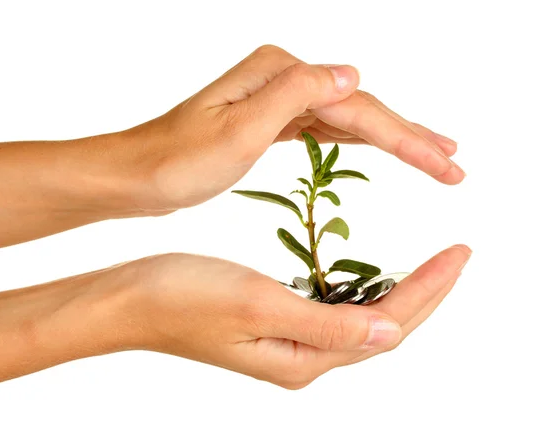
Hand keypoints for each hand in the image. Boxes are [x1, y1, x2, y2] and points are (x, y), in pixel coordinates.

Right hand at [117, 244, 470, 388]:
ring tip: (426, 264)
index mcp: (302, 359)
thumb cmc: (183, 297)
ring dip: (395, 291)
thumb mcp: (260, 305)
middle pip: (382, 327)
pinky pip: (332, 310)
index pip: (386, 325)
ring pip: (360, 319)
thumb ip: (328, 322)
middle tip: (456, 254)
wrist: (130, 299)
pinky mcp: (272, 324)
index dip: (429, 290)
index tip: (461, 253)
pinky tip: (363, 271)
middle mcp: (301, 358)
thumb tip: (392, 330)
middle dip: (425, 292)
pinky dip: (357, 289)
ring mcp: (287, 344)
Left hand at [120, 44, 463, 213]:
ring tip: (430, 154)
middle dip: (408, 137)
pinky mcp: (266, 122)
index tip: (445, 164)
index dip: (406, 138)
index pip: (358, 107)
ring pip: (345, 118)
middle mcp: (280, 79)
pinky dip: (353, 139)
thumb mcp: (237, 131)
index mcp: (278, 74)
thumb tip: (353, 75)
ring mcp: (274, 99)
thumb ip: (296, 97)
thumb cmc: (176, 160)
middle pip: (360, 109)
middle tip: (453, 162)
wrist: (137, 176)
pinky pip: (321, 128)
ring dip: (388, 138)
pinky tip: (373, 146)